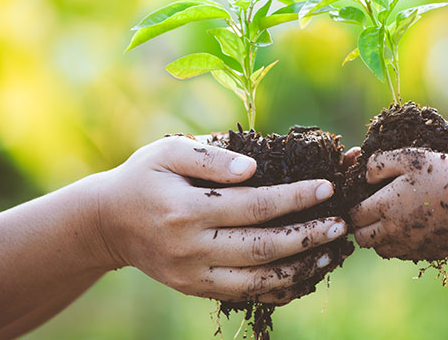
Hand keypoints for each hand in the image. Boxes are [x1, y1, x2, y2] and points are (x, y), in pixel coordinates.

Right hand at [92, 135, 346, 303]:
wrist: (107, 223)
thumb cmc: (144, 177)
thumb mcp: (168, 152)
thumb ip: (211, 157)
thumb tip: (254, 168)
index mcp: (187, 210)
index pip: (254, 206)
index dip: (294, 197)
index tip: (326, 187)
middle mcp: (191, 248)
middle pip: (261, 247)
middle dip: (307, 236)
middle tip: (340, 223)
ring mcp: (193, 275)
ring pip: (256, 280)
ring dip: (299, 268)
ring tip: (331, 253)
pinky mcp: (195, 289)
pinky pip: (244, 294)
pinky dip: (277, 288)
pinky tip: (303, 275)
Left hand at [349, 148, 447, 260]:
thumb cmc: (443, 171)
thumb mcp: (408, 156)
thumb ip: (378, 163)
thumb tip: (364, 177)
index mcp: (385, 206)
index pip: (354, 216)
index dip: (355, 208)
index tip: (363, 200)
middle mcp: (393, 231)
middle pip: (362, 238)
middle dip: (362, 227)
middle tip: (372, 213)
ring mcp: (411, 245)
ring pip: (381, 250)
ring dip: (380, 238)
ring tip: (390, 222)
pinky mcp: (428, 253)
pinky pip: (404, 255)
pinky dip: (401, 245)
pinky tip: (411, 229)